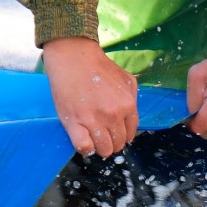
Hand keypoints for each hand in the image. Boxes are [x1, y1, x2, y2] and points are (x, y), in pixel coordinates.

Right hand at [42, 37, 138, 156]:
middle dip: (111, 142)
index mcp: (127, 105)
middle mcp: (113, 115)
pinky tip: (83, 140)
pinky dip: (85, 149)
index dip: (122, 135)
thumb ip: (132, 99)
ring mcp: (93, 120)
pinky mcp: (74, 123)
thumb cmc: (98, 67)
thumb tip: (131, 120)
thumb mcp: (126, 79)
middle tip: (102, 134)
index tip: (114, 133)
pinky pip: (84, 147)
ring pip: (104, 149)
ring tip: (92, 137)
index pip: (130, 134)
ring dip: (99, 147)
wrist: (73, 57)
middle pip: (118, 144)